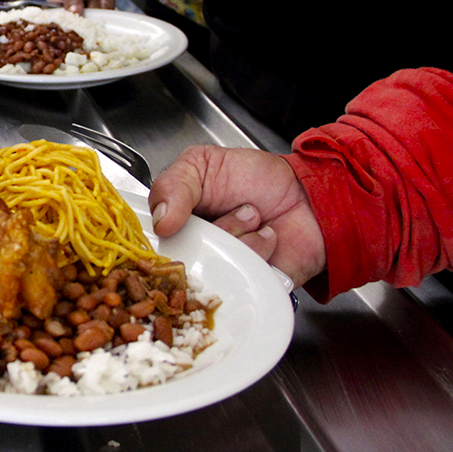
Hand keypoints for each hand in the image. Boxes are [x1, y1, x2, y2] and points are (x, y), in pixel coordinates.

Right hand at [149, 145, 326, 288]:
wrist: (304, 192)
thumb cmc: (251, 176)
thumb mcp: (201, 163)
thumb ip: (172, 185)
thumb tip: (160, 222)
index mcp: (172, 225)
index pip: (148, 245)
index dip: (158, 239)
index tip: (174, 226)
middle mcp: (192, 252)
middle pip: (183, 260)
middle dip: (215, 229)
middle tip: (239, 208)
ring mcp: (220, 272)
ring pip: (216, 268)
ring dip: (242, 236)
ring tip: (256, 217)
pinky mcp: (247, 288)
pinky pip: (243, 283)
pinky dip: (260, 255)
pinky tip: (269, 238)